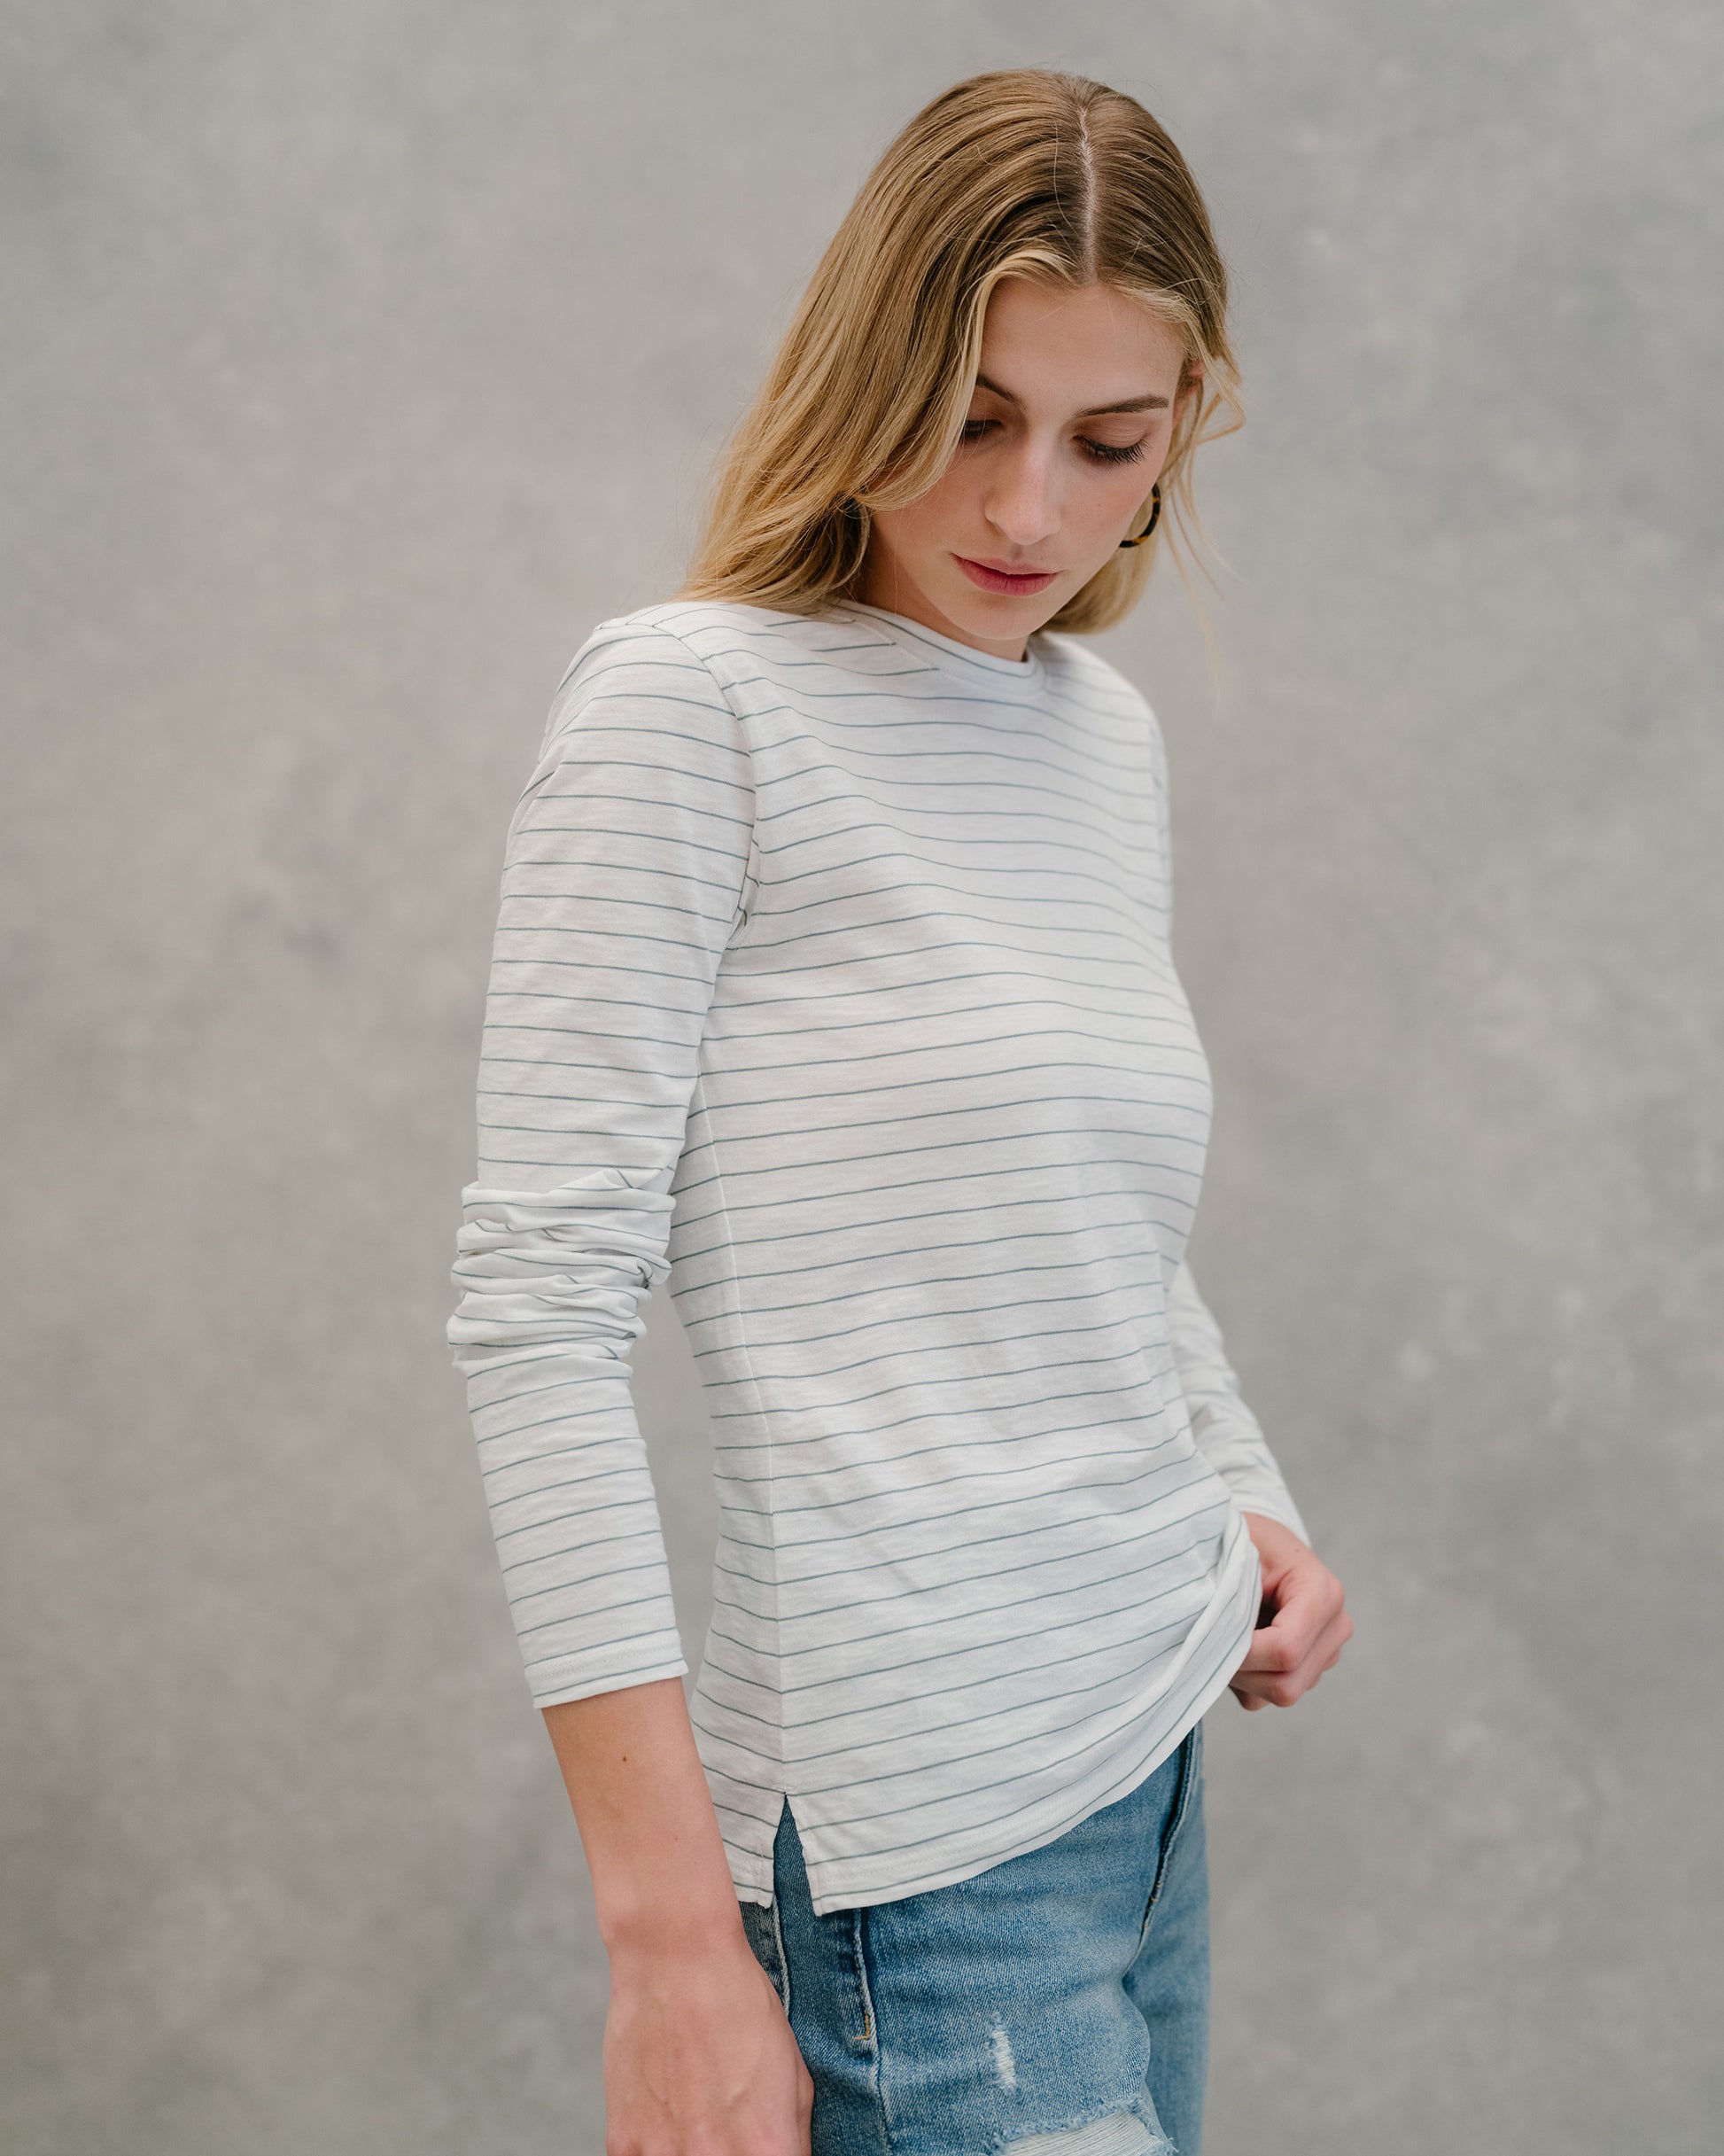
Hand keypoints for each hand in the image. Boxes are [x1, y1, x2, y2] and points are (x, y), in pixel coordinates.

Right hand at [602, 1923, 812, 2155]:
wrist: (675, 1958)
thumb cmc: (737, 2006)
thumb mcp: (794, 2076)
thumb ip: (791, 2139)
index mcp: (767, 2148)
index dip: (771, 2155)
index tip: (764, 2145)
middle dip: (734, 2154)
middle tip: (729, 2127)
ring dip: (693, 2152)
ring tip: (698, 2119)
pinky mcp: (622, 2144)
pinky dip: (657, 2148)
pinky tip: (668, 2117)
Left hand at [1229, 1513, 1351, 1711]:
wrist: (1256, 1542)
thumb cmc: (1243, 1541)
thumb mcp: (1234, 1557)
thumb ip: (1229, 1599)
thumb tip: (1212, 1644)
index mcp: (1323, 1593)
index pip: (1285, 1650)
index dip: (1243, 1652)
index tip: (1212, 1632)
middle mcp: (1335, 1627)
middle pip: (1286, 1683)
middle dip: (1242, 1670)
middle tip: (1212, 1637)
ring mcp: (1327, 1653)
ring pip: (1280, 1693)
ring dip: (1242, 1674)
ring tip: (1226, 1632)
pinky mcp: (1310, 1671)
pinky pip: (1269, 1697)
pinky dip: (1244, 1679)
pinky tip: (1237, 1644)